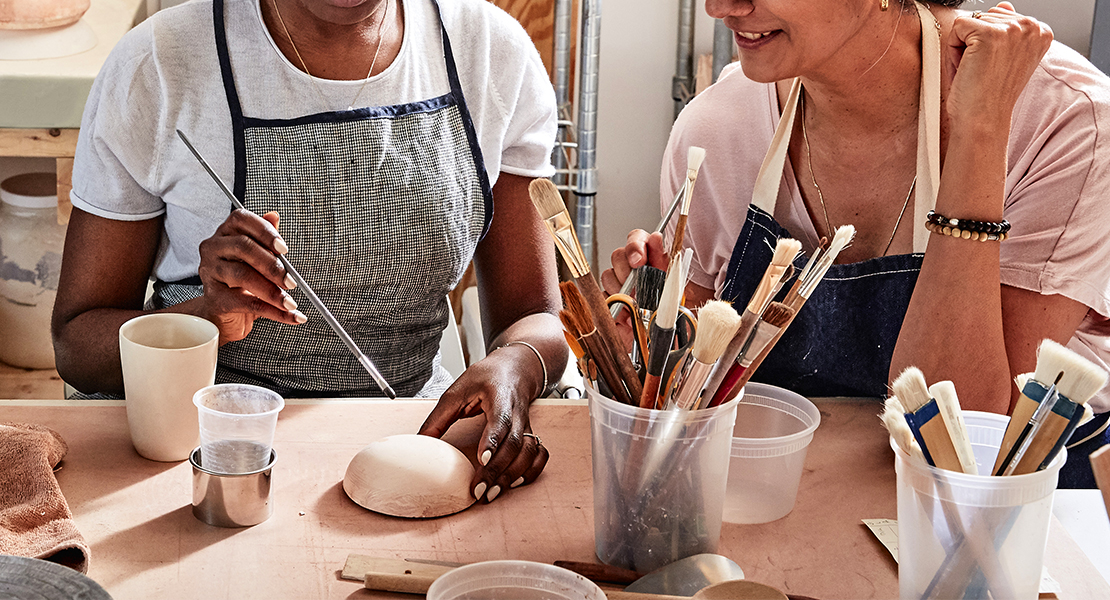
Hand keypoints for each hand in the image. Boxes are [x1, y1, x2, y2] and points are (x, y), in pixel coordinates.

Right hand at [196, 209, 305, 343]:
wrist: (225, 311)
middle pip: (243, 247)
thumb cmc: (242, 280)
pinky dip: (273, 311)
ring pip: (242, 275)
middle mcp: (213, 249)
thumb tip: (274, 216)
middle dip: (272, 265)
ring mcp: (210, 273)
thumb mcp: (256, 256)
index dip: (264, 231)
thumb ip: (265, 237)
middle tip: (291, 280)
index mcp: (225, 233)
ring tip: (289, 301)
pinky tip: (289, 314)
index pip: (241, 219)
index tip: (284, 248)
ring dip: (272, 291)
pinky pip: (247, 303)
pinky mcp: (214, 298)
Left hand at [417, 347, 548, 502]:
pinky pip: (539, 455)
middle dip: (498, 469)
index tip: (482, 460)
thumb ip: (439, 417)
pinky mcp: (530, 433)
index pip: (500, 421)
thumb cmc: (488, 376)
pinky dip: (531, 471)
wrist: (516, 368)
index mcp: (500, 398)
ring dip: (513, 475)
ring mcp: (526, 424)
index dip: (492, 441)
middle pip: (514, 444)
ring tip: (493, 492)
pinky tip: (515, 483)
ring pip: (529, 452)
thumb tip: (420, 440)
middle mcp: (517, 413)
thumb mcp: (457, 390)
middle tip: (480, 489)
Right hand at [600, 229, 669, 348]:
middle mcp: (632, 269)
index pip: (636, 239)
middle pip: (618, 255)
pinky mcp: (608, 303)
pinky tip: (628, 316)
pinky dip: (615, 307)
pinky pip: (602, 298)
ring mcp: (618, 286)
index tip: (639, 260)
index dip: (635, 246)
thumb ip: (665, 258)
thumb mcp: (675, 283)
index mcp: (650, 258)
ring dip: (621, 290)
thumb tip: (655, 238)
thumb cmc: (671, 310)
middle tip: (638, 285)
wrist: (666, 338)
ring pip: (607, 275)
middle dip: (627, 270)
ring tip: (636, 304)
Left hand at [945, 2, 1052, 127]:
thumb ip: (1007, 27)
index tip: (994, 67)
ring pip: (970, 22)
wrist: (983, 120)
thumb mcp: (1005, 57)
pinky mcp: (990, 34)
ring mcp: (1013, 29)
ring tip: (975, 71)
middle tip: (982, 71)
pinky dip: (953, 50)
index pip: (1000, 17)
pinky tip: (966, 69)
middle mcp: (1033, 26)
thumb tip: (1004, 5)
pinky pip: (957, 27)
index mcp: (1041, 31)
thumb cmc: (990, 95)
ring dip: (963, 48)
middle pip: (985, 16)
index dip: (988, 43)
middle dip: (974, 43)